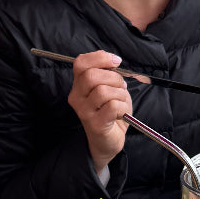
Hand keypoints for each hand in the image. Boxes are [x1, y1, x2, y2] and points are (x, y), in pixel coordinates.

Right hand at [67, 50, 130, 171]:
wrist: (108, 141)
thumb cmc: (110, 112)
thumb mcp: (110, 88)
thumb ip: (108, 73)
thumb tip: (115, 61)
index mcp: (78, 85)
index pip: (80, 63)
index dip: (100, 57)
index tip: (116, 62)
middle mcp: (76, 97)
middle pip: (91, 76)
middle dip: (114, 77)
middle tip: (121, 87)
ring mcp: (84, 112)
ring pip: (103, 91)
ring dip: (120, 94)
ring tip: (122, 101)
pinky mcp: (95, 124)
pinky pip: (112, 106)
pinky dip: (122, 107)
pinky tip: (121, 113)